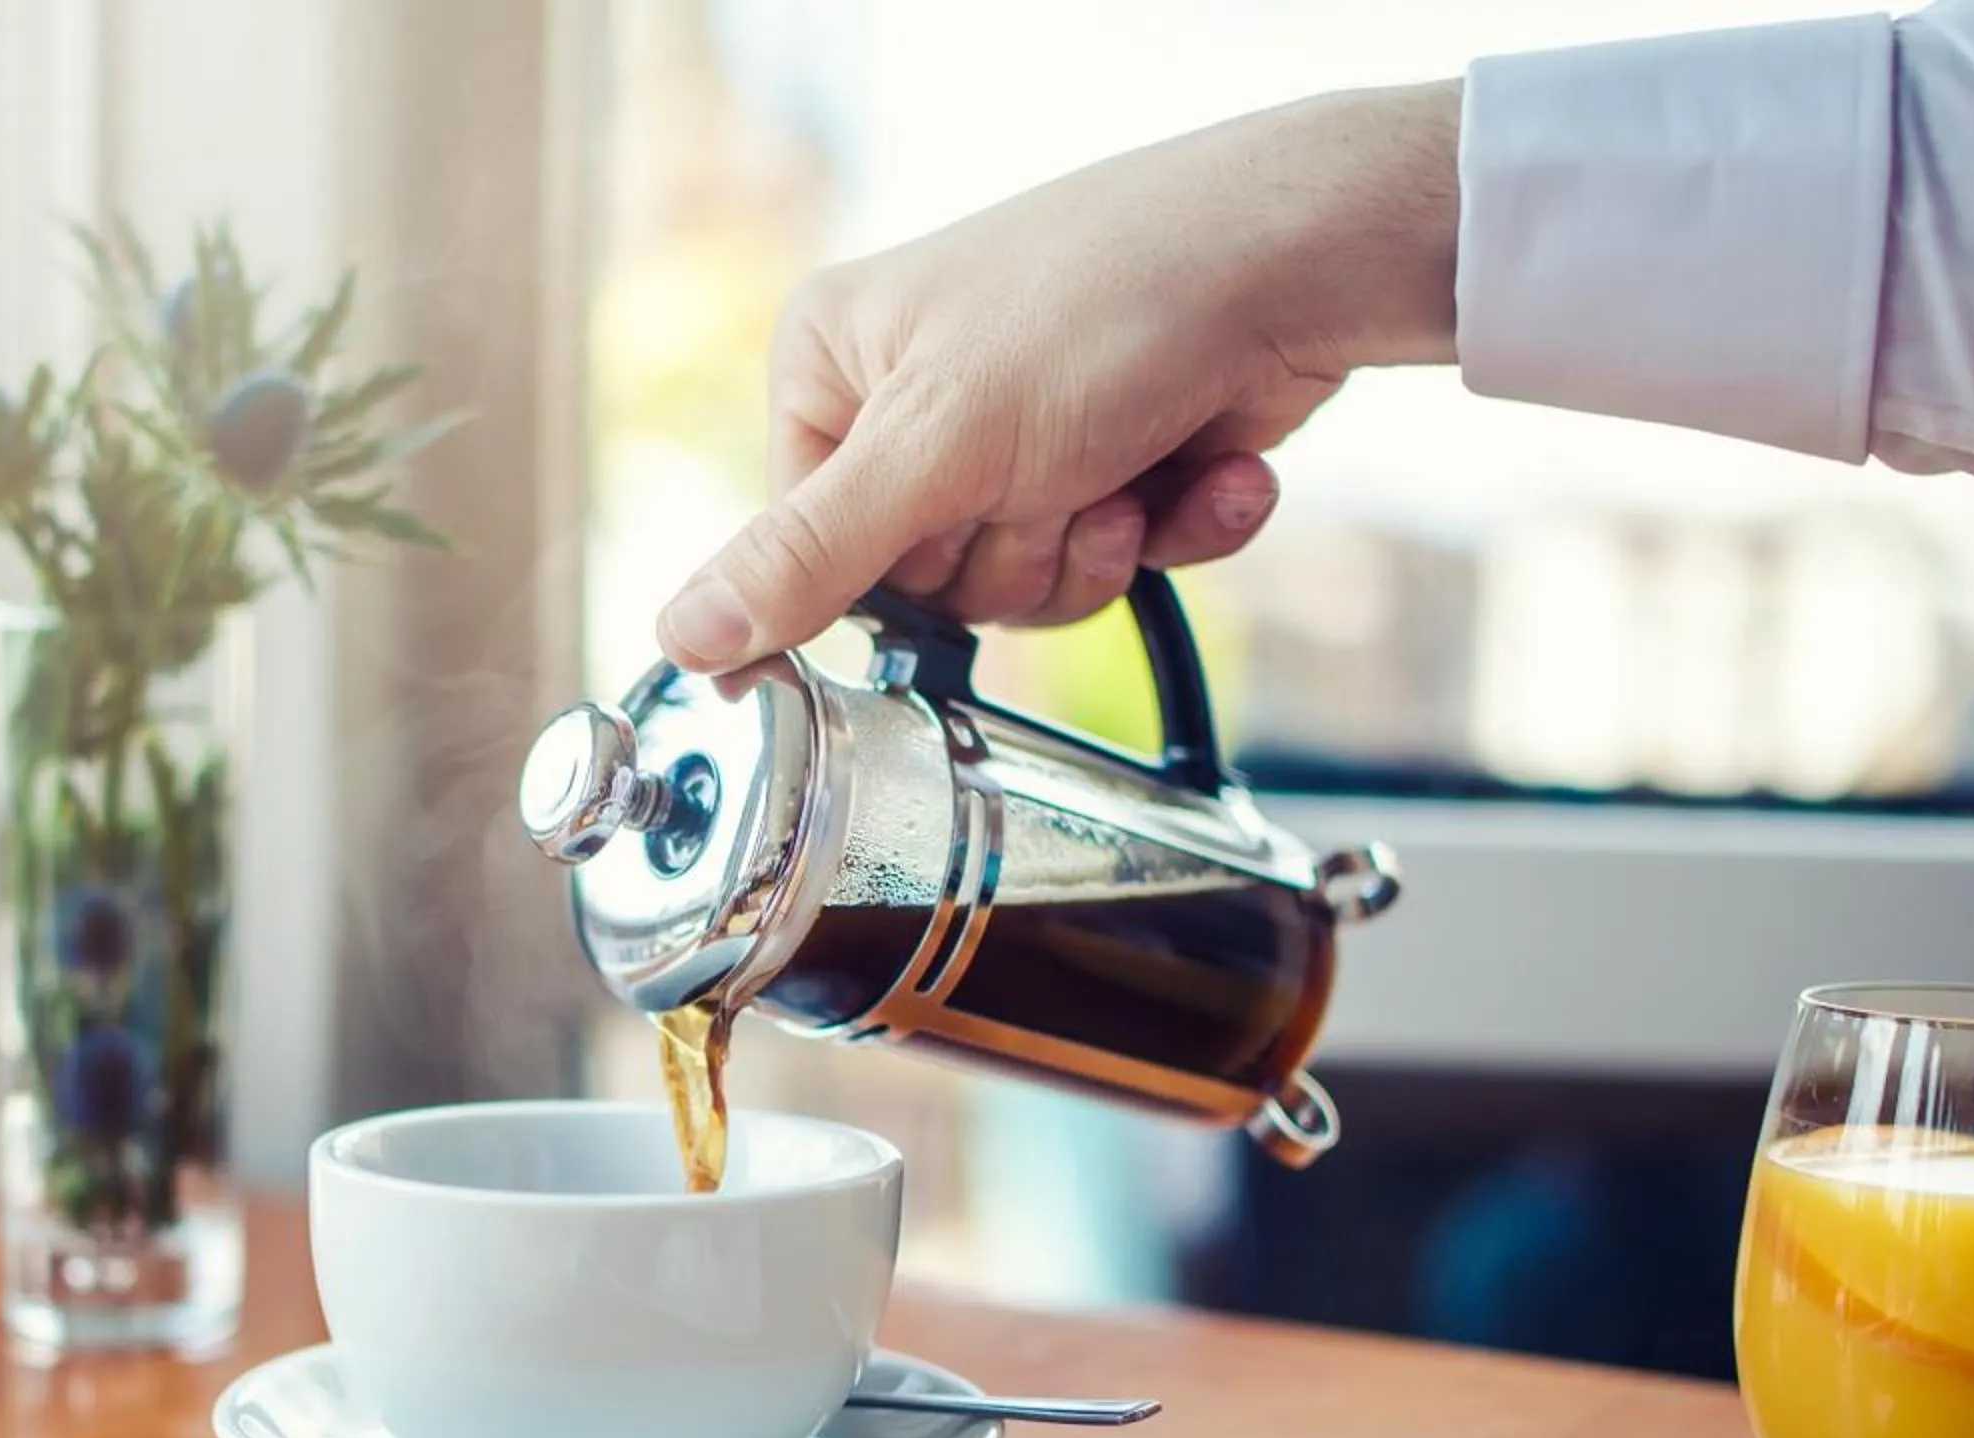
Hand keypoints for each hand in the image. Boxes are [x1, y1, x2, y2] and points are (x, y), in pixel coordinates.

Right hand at [655, 82, 1462, 670]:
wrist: (1294, 262)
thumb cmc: (1104, 307)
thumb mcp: (934, 447)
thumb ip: (805, 558)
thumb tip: (679, 639)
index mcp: (830, 370)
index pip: (817, 555)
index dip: (904, 567)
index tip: (957, 513)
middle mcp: (913, 397)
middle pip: (930, 584)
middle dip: (1016, 551)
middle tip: (1063, 472)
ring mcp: (1019, 432)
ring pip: (1026, 588)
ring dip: (1099, 546)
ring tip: (1130, 460)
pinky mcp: (1111, 458)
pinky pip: (1118, 564)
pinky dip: (1173, 528)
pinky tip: (1200, 462)